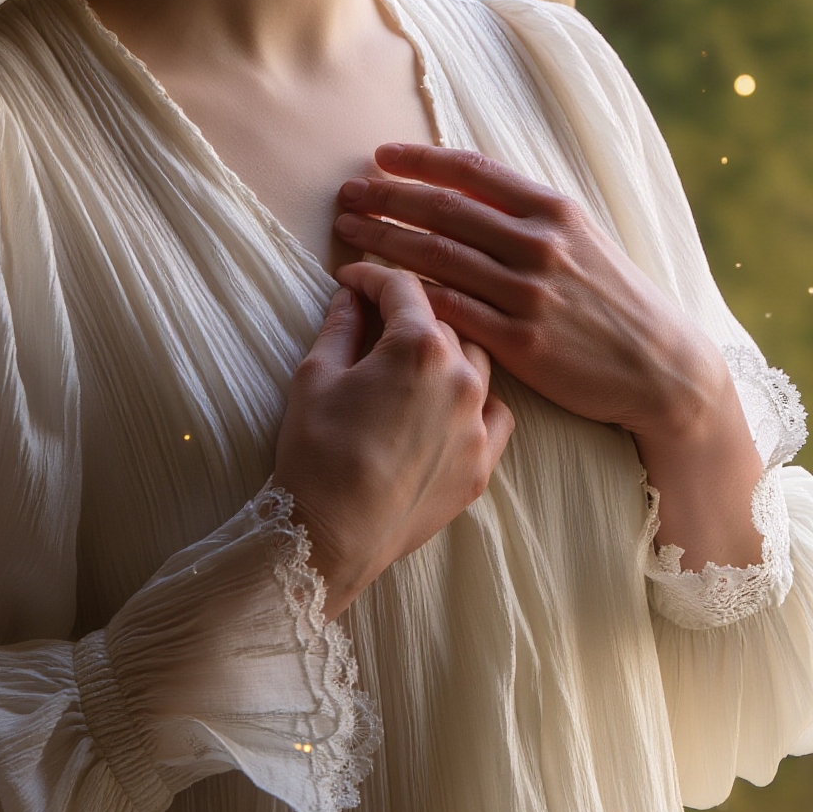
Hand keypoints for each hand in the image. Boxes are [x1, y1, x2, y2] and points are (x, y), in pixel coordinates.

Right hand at [271, 269, 513, 618]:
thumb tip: (350, 297)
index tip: (352, 279)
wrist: (331, 535)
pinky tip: (451, 402)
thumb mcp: (316, 375)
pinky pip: (496, 413)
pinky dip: (477, 400)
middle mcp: (461, 377)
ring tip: (412, 360)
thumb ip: (340, 326)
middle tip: (374, 317)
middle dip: (406, 314)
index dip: (373, 276)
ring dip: (445, 352)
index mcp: (419, 346)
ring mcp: (478, 423)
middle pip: (441, 321)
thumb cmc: (317, 452)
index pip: (404, 287)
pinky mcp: (482, 463)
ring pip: (475, 361)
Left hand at [334, 143, 765, 571]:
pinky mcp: (522, 342)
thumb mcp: (581, 236)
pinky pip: (451, 311)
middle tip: (345, 193)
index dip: (419, 160)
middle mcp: (539, 243)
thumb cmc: (612, 297)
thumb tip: (467, 185)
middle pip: (444, 210)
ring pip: (438, 257)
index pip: (471, 171)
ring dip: (384, 242)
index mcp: (553, 209)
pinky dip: (408, 295)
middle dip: (387, 198)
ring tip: (348, 233)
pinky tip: (376, 288)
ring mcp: (530, 293)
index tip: (378, 156)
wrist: (658, 364)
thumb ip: (526, 212)